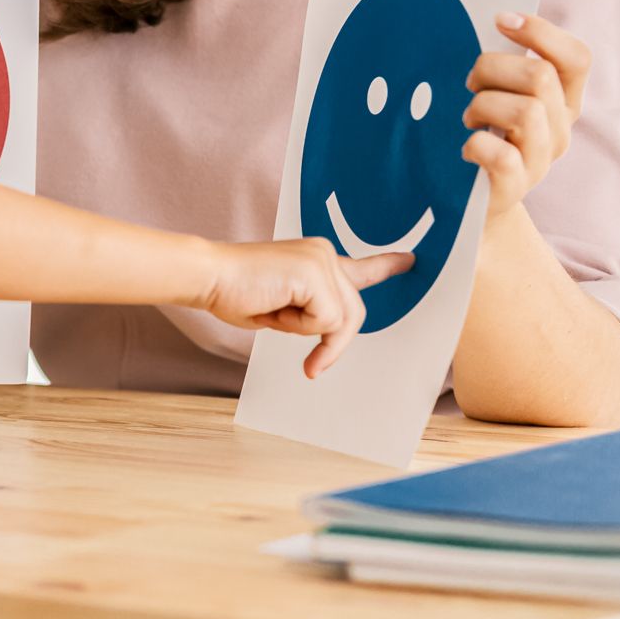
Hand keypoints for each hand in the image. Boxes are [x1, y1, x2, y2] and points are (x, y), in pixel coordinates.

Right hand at [197, 238, 412, 378]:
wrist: (209, 276)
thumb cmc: (234, 292)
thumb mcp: (283, 308)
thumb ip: (311, 312)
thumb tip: (332, 334)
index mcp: (316, 259)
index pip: (360, 267)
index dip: (385, 266)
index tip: (410, 261)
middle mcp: (325, 253)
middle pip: (353, 313)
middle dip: (332, 342)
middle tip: (311, 364)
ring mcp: (323, 261)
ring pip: (341, 320)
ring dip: (305, 331)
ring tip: (274, 316)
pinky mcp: (316, 274)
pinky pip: (326, 322)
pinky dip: (298, 327)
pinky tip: (274, 308)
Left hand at [463, 12, 589, 217]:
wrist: (474, 199)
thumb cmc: (486, 133)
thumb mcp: (502, 94)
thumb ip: (507, 65)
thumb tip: (495, 20)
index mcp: (563, 100)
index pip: (576, 58)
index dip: (542, 32)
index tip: (501, 20)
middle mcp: (560, 128)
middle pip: (541, 76)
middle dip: (493, 68)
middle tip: (471, 84)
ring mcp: (541, 159)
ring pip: (525, 111)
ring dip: (483, 105)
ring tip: (470, 118)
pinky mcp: (516, 185)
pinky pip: (502, 155)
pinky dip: (477, 145)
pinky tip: (467, 147)